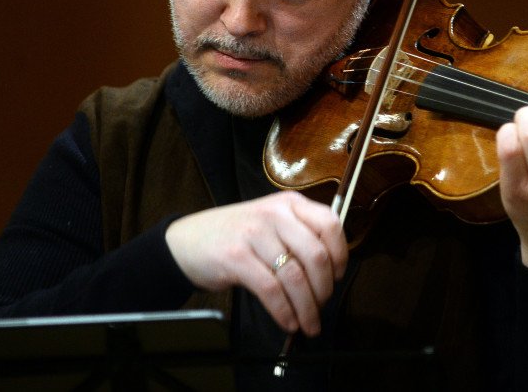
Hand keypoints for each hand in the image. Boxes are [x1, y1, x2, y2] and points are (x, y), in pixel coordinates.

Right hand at [165, 190, 346, 336]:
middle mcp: (275, 214)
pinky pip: (271, 290)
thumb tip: (332, 271)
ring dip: (307, 307)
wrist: (187, 241)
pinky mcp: (236, 257)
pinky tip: (288, 321)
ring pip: (295, 277)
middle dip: (325, 289)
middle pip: (316, 256)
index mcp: (290, 203)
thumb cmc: (236, 235)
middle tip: (322, 306)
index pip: (330, 225)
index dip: (340, 255)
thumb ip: (300, 235)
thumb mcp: (272, 222)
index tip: (338, 276)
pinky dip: (284, 311)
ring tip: (308, 322)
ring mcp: (254, 234)